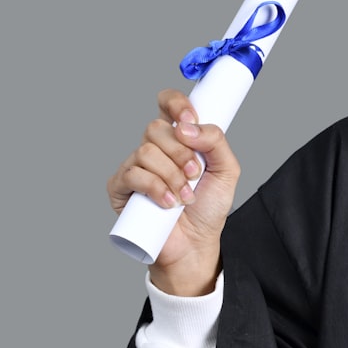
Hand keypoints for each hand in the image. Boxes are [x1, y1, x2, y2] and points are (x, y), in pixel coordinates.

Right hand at [108, 89, 239, 295]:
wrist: (195, 243)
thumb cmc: (208, 207)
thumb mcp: (226, 170)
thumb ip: (216, 141)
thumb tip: (188, 127)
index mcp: (177, 137)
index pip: (167, 104)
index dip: (176, 104)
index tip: (191, 118)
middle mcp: (153, 148)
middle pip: (155, 128)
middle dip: (181, 153)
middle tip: (195, 174)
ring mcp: (134, 167)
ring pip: (146, 152)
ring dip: (172, 175)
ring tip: (184, 196)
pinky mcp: (120, 188)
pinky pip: (133, 175)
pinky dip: (156, 188)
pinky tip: (168, 204)